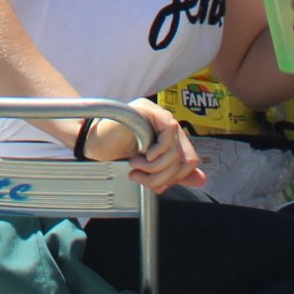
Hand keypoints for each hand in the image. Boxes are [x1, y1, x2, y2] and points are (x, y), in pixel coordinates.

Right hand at [82, 99, 204, 192]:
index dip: (177, 177)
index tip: (158, 185)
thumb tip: (201, 180)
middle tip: (143, 178)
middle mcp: (165, 123)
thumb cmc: (115, 152)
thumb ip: (173, 172)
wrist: (92, 144)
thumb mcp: (150, 167)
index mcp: (167, 137)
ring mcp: (157, 113)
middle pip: (185, 155)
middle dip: (165, 175)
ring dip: (156, 166)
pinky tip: (143, 155)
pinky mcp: (148, 109)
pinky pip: (169, 129)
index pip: (189, 159)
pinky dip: (158, 149)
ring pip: (177, 147)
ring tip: (137, 167)